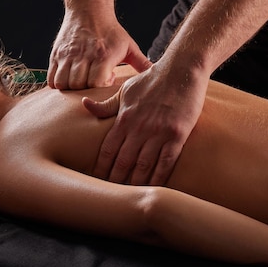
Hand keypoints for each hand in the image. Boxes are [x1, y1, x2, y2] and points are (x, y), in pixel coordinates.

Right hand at [48, 12, 149, 89]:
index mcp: (103, 55)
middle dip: (86, 90)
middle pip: (78, 85)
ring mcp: (67, 55)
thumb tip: (158, 73)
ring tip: (81, 81)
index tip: (106, 79)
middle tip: (93, 82)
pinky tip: (69, 79)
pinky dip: (58, 84)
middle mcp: (83, 55)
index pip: (96, 82)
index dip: (101, 86)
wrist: (89, 10)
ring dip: (71, 88)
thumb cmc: (111, 31)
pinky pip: (52, 78)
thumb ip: (141, 62)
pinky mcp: (55, 55)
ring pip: (63, 83)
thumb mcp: (128, 46)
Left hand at [82, 62, 207, 184]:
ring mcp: (159, 132)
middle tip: (110, 196)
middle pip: (123, 161)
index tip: (95, 180)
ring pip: (144, 165)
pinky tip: (155, 188)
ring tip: (130, 196)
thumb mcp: (125, 89)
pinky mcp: (177, 135)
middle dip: (115, 180)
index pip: (108, 149)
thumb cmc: (153, 79)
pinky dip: (160, 177)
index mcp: (125, 118)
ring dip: (136, 183)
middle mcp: (140, 127)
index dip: (101, 167)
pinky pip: (166, 162)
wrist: (182, 70)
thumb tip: (85, 105)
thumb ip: (107, 105)